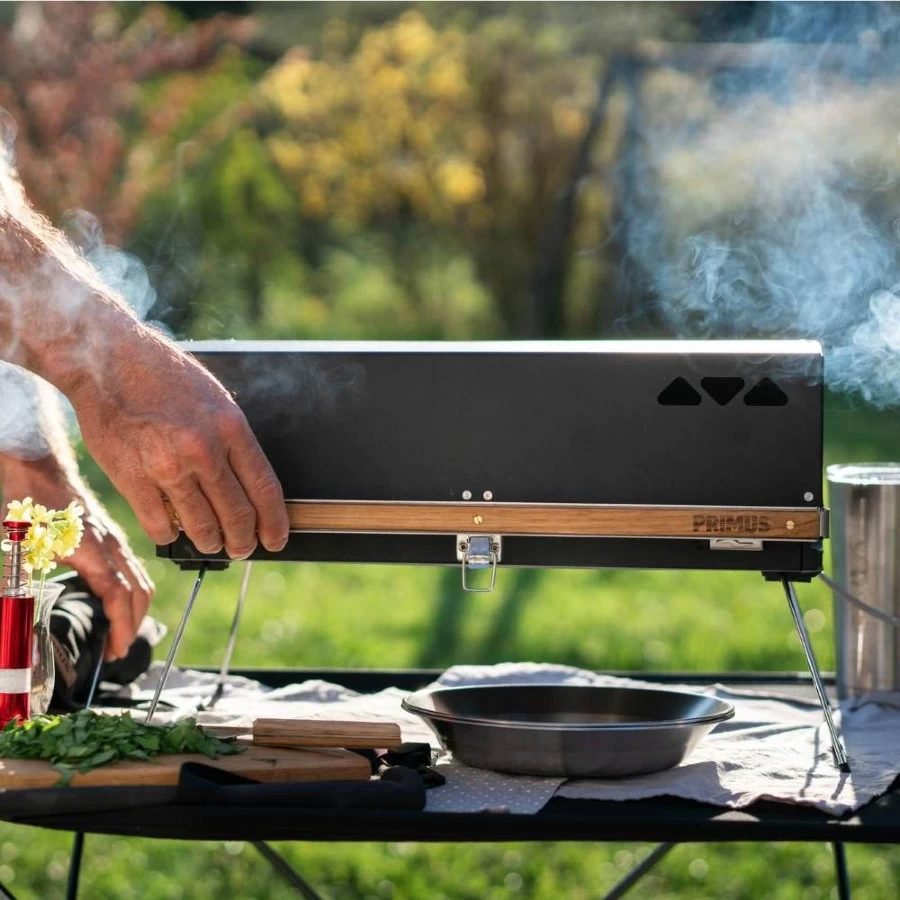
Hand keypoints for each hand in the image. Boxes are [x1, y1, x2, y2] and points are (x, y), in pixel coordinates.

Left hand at [0, 460, 152, 660]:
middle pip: (140, 590)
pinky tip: (115, 603)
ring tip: (119, 632)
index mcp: (92, 549)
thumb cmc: (27, 501)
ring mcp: (114, 539)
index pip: (119, 595)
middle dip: (134, 624)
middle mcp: (111, 545)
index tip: (114, 651)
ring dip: (136, 609)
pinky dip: (132, 592)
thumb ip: (22, 582)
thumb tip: (17, 616)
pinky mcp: (110, 536)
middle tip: (116, 651)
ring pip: (141, 579)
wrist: (36, 464)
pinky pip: (132, 569)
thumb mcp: (20, 544)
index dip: (121, 627)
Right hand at [69, 323, 289, 560]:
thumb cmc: (164, 376)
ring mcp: (167, 467)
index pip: (265, 489)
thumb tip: (249, 486)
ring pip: (202, 527)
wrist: (108, 361)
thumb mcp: (215, 400)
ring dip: (211, 542)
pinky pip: (160, 526)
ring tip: (211, 542)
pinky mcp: (132, 479)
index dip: (274, 522)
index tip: (275, 538)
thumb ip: (232, 441)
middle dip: (244, 541)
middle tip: (242, 548)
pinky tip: (173, 529)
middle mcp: (203, 450)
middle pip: (237, 515)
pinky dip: (171, 535)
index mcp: (231, 427)